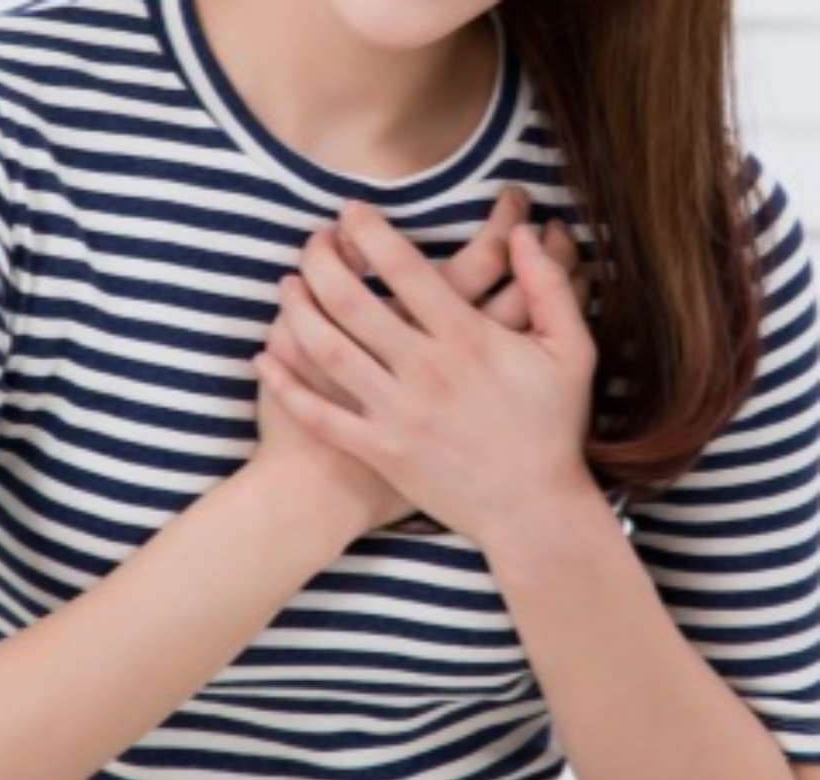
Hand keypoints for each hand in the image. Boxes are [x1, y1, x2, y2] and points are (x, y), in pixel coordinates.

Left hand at [255, 198, 599, 550]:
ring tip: (286, 286)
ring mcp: (396, 413)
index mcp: (467, 339)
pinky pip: (322, 415)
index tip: (349, 211)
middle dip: (321, 261)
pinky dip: (287, 387)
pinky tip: (265, 359)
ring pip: (329, 351)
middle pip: (352, 302)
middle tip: (309, 241)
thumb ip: (550, 287)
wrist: (531, 510)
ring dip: (298, 312)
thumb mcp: (572, 352)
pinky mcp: (380, 451)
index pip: (404, 269)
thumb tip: (526, 233)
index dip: (369, 232)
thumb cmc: (553, 430)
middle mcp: (424, 371)